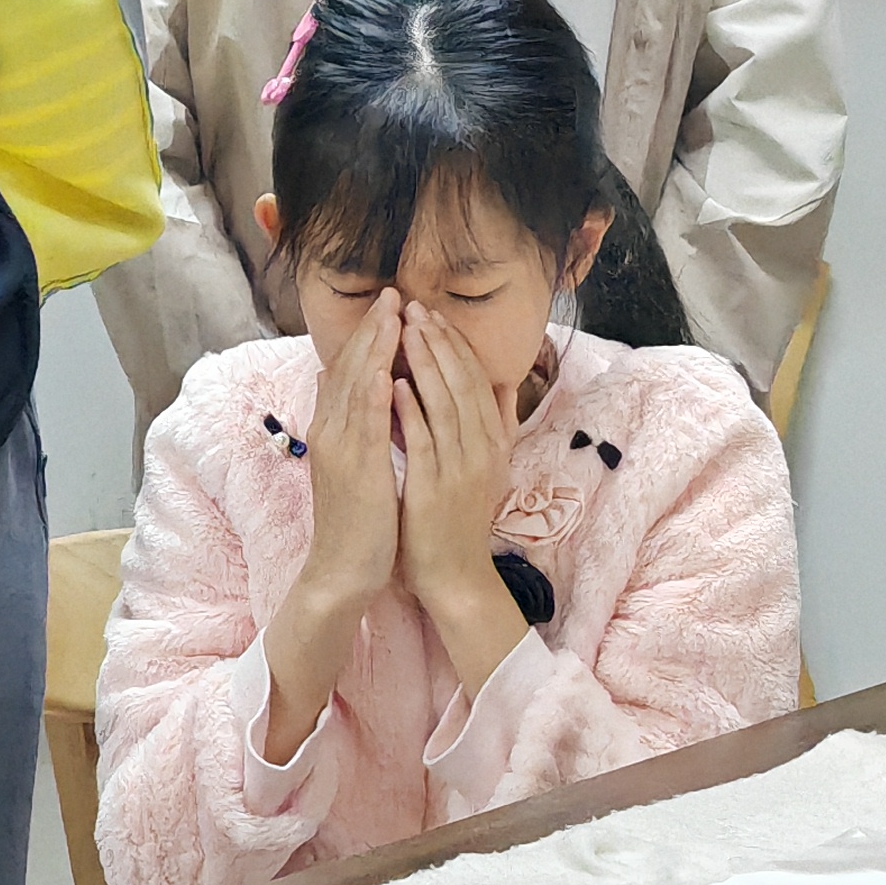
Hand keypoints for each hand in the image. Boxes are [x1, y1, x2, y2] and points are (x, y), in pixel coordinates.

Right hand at [260, 295, 407, 759]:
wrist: (342, 572)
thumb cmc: (360, 522)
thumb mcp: (360, 465)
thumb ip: (362, 427)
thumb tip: (368, 391)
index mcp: (334, 430)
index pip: (350, 370)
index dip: (368, 336)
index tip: (388, 305)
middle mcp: (331, 432)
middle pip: (350, 368)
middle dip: (372, 329)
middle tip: (391, 291)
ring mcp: (339, 450)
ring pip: (356, 387)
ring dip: (374, 348)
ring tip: (393, 313)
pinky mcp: (355, 471)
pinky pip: (366, 426)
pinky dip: (376, 394)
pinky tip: (388, 369)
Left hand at [396, 306, 529, 687]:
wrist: (454, 577)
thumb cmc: (456, 521)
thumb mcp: (477, 468)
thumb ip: (479, 428)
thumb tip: (485, 387)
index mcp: (492, 443)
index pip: (475, 381)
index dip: (455, 345)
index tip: (433, 315)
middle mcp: (482, 451)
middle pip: (463, 383)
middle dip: (439, 342)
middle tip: (416, 307)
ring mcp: (460, 469)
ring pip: (445, 404)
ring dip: (425, 364)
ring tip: (407, 329)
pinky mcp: (435, 489)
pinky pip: (423, 442)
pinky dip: (410, 410)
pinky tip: (394, 384)